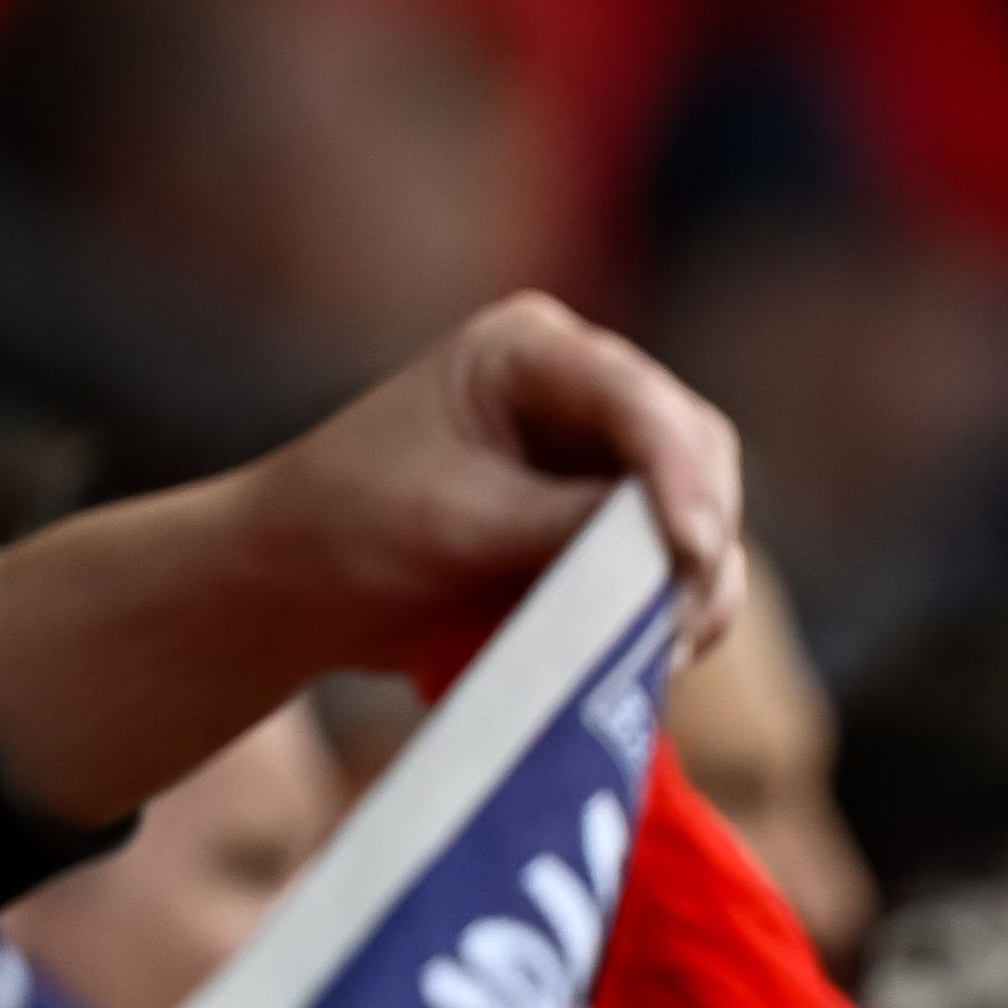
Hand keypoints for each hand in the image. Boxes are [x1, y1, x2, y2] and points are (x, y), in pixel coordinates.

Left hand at [224, 292, 745, 679]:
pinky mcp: (612, 528)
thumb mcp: (455, 522)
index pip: (635, 400)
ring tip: (668, 651)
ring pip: (706, 512)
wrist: (301, 588)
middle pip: (696, 450)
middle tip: (682, 617)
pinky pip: (683, 565)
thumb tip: (672, 554)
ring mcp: (604, 460)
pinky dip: (684, 611)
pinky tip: (659, 656)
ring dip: (702, 584)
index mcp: (530, 351)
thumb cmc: (350, 527)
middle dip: (701, 534)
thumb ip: (564, 527)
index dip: (678, 474)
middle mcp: (583, 392)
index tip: (690, 551)